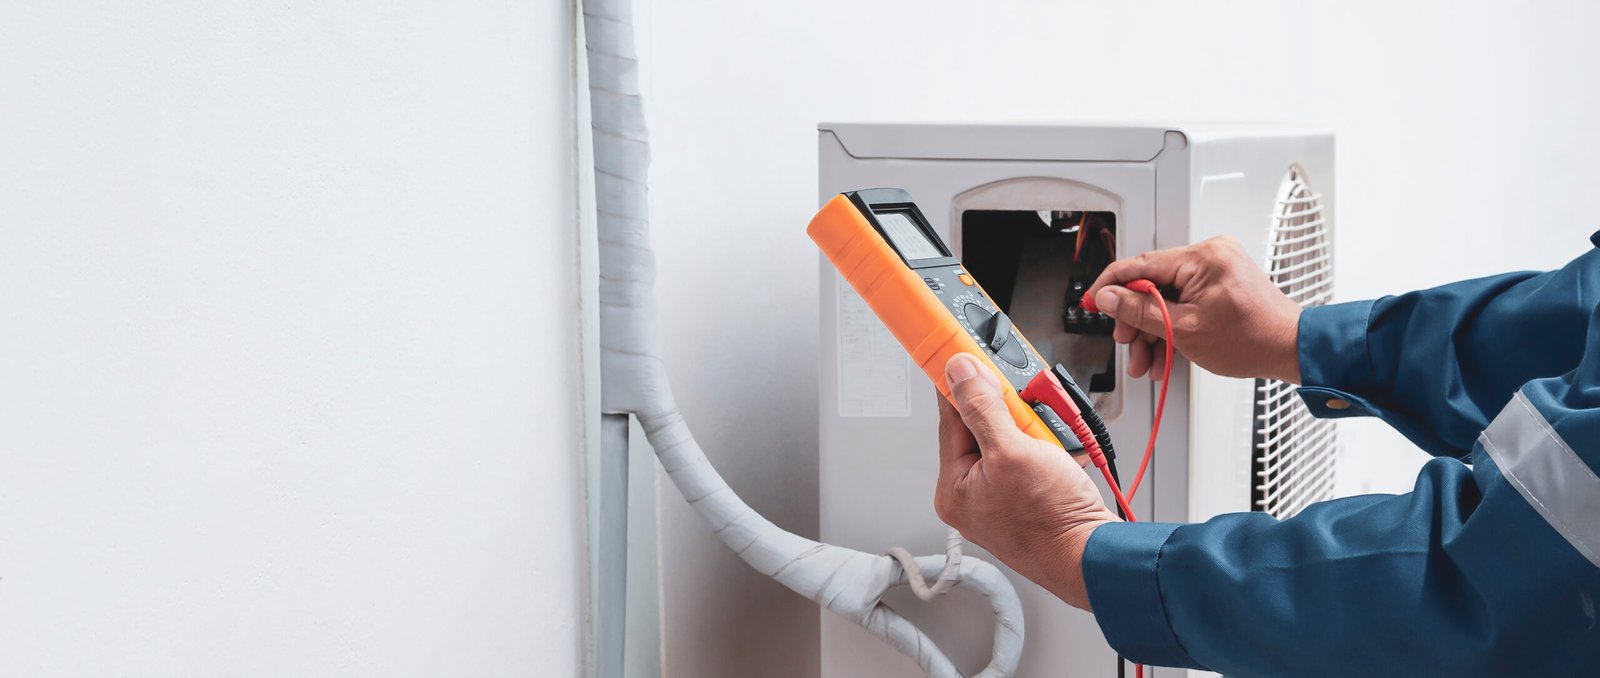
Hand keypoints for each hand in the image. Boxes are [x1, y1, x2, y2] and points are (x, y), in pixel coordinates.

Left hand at [933, 352, 1118, 610]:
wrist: (1094, 557)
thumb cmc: (1052, 522)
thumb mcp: (1012, 451)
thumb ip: (982, 408)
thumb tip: (959, 374)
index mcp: (954, 488)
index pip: (950, 419)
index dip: (963, 384)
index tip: (963, 354)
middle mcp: (972, 495)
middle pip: (983, 426)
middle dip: (1011, 412)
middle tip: (1028, 408)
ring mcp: (1000, 498)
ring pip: (1011, 439)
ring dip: (1034, 430)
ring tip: (1049, 438)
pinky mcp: (1028, 498)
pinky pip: (1031, 456)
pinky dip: (1047, 447)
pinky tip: (1059, 453)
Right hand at [1085, 236, 1303, 383]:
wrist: (1288, 348)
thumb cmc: (1252, 338)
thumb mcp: (1184, 329)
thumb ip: (1139, 311)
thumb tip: (1108, 297)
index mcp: (1201, 258)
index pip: (1139, 265)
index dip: (1110, 286)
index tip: (1093, 301)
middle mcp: (1209, 254)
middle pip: (1151, 283)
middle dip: (1136, 319)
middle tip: (1128, 341)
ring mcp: (1216, 267)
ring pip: (1166, 296)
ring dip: (1153, 329)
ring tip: (1148, 359)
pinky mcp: (1220, 281)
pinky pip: (1184, 299)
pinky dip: (1173, 324)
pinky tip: (1166, 350)